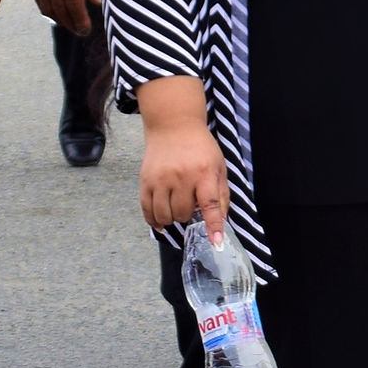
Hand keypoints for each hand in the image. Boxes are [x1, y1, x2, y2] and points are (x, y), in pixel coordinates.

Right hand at [137, 91, 227, 233]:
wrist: (173, 125)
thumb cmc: (200, 148)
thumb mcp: (218, 166)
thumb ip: (221, 194)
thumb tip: (221, 222)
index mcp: (203, 173)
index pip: (210, 204)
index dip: (213, 225)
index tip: (215, 242)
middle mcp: (181, 176)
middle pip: (182, 213)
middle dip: (187, 216)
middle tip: (189, 204)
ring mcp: (161, 179)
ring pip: (164, 215)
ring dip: (171, 219)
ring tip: (175, 209)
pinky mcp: (145, 180)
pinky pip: (146, 209)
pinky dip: (153, 220)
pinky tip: (160, 221)